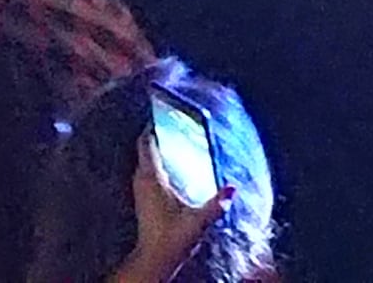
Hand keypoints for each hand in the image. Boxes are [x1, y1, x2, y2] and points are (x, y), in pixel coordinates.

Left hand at [128, 118, 227, 275]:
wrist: (155, 258)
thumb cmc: (173, 238)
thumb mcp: (198, 221)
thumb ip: (216, 204)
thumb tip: (233, 188)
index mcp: (152, 178)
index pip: (146, 142)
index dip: (152, 126)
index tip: (163, 113)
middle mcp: (141, 179)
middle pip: (144, 148)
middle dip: (155, 134)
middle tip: (173, 124)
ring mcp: (139, 188)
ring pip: (144, 159)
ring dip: (156, 149)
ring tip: (173, 141)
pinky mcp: (142, 197)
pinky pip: (146, 171)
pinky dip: (156, 163)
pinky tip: (171, 167)